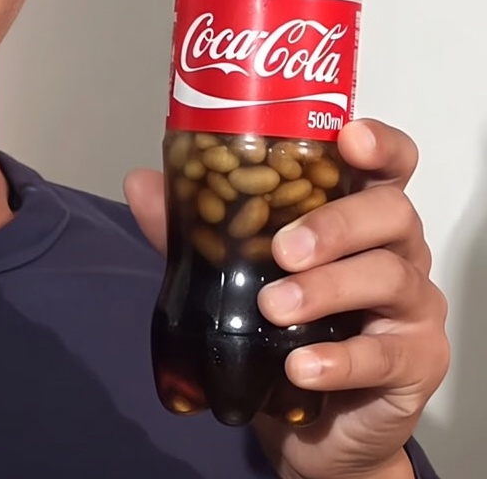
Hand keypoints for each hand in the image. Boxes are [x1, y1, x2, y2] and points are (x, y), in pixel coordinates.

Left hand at [125, 119, 449, 478]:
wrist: (316, 421)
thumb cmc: (284, 322)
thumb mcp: (231, 267)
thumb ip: (192, 226)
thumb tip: (140, 183)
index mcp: (358, 211)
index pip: (387, 163)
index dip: (377, 143)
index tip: (348, 138)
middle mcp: (396, 248)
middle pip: (392, 212)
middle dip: (336, 224)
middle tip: (282, 249)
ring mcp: (413, 305)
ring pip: (389, 276)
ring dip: (326, 289)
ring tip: (272, 307)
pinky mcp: (418, 362)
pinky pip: (385, 355)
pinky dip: (338, 359)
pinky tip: (300, 366)